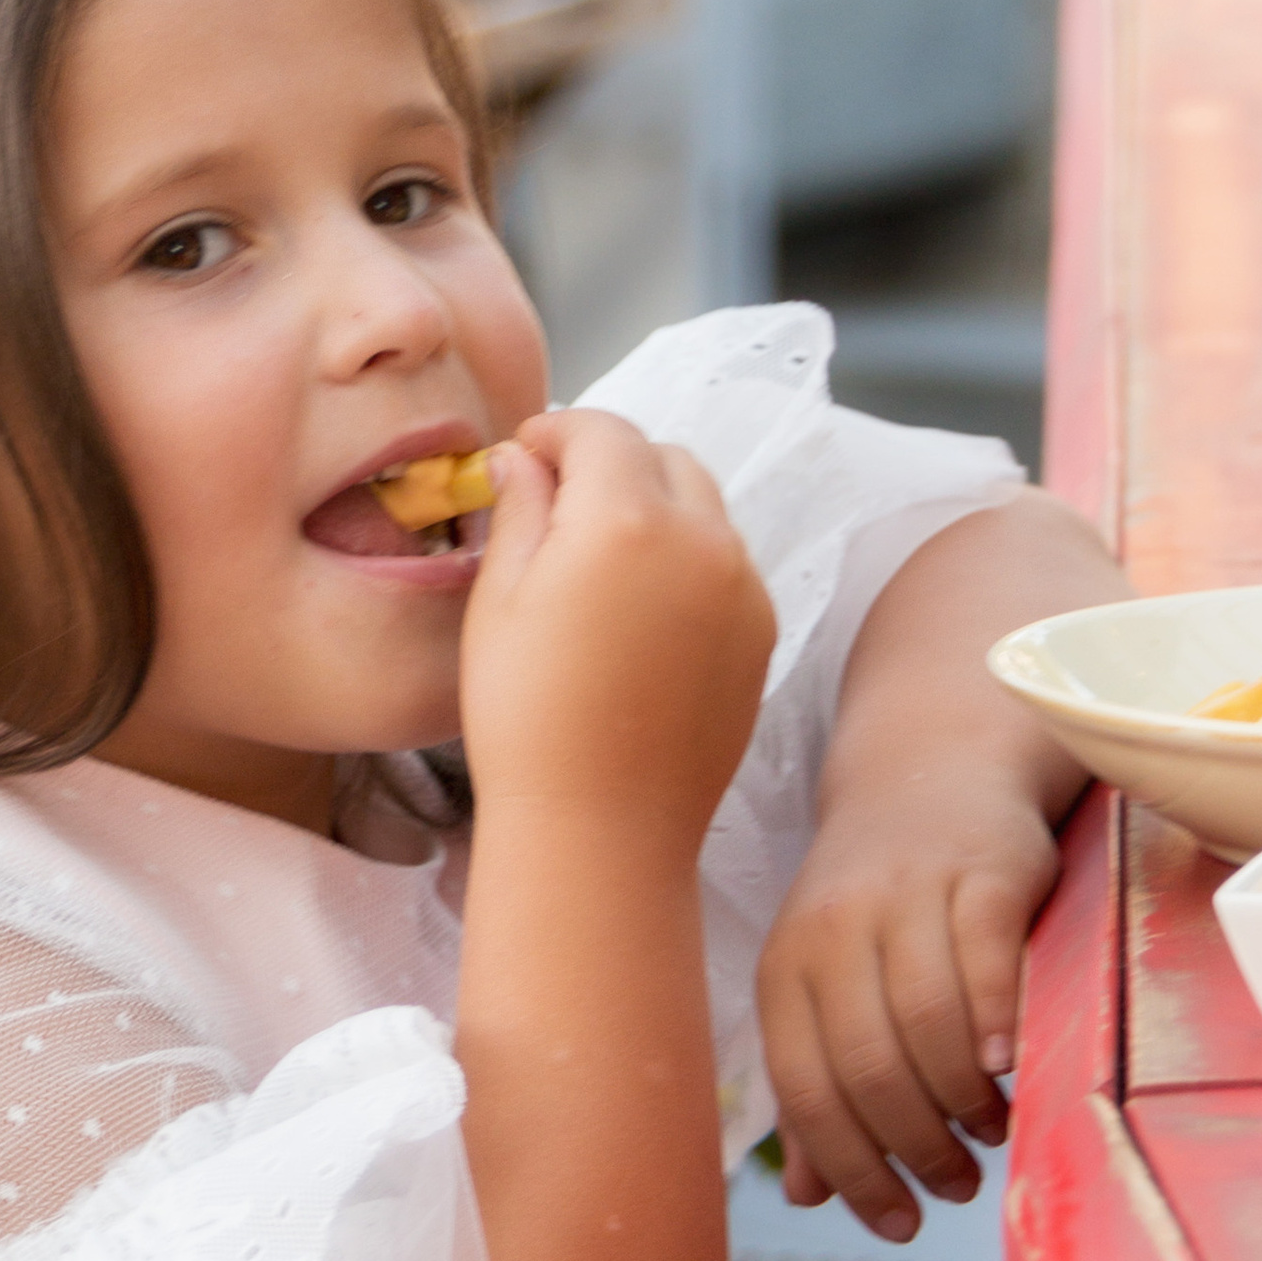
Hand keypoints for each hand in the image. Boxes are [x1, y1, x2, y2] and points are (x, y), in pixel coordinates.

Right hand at [460, 410, 774, 864]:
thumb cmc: (528, 721)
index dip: (556, 431)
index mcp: (625, 518)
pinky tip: (641, 612)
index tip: (526, 454)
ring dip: (655, 507)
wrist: (602, 830)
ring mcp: (744, 586)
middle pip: (662, 456)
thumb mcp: (498, 602)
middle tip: (559, 503)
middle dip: (611, 463)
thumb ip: (520, 509)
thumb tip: (522, 459)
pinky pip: (727, 564)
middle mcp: (701, 537)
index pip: (601, 430)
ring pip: (704, 506)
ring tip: (602, 561)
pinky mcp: (762, 632)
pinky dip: (688, 560)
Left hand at [754, 768, 1059, 1239]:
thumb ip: (818, 1086)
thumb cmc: (876, 908)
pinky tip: (1007, 1064)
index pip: (806, 1090)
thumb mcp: (825, 987)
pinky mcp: (980, 872)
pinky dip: (996, 1017)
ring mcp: (906, 896)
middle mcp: (833, 930)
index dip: (851, 1169)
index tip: (896, 1223)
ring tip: (990, 1132)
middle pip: (869, 1066)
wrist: (930, 777)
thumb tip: (811, 1197)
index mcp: (785, 970)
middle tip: (956, 1184)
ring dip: (962, 1098)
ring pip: (925, 1021)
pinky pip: (984, 957)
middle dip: (915, 1146)